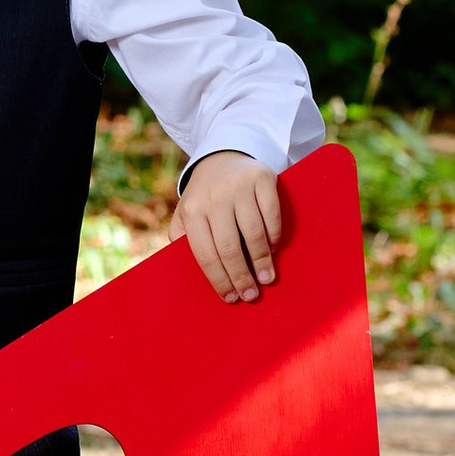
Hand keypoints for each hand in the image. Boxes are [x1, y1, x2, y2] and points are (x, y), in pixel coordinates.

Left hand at [171, 151, 286, 304]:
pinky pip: (271, 215)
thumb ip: (181, 238)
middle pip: (229, 248)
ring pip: (253, 234)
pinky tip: (273, 250)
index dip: (218, 279)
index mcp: (192, 210)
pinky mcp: (262, 178)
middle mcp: (214, 197)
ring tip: (267, 278)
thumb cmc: (204, 196)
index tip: (231, 298)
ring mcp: (239, 187)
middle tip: (251, 296)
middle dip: (241, 276)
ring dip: (262, 261)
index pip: (205, 254)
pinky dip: (273, 236)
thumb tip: (183, 270)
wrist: (222, 157)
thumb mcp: (185, 213)